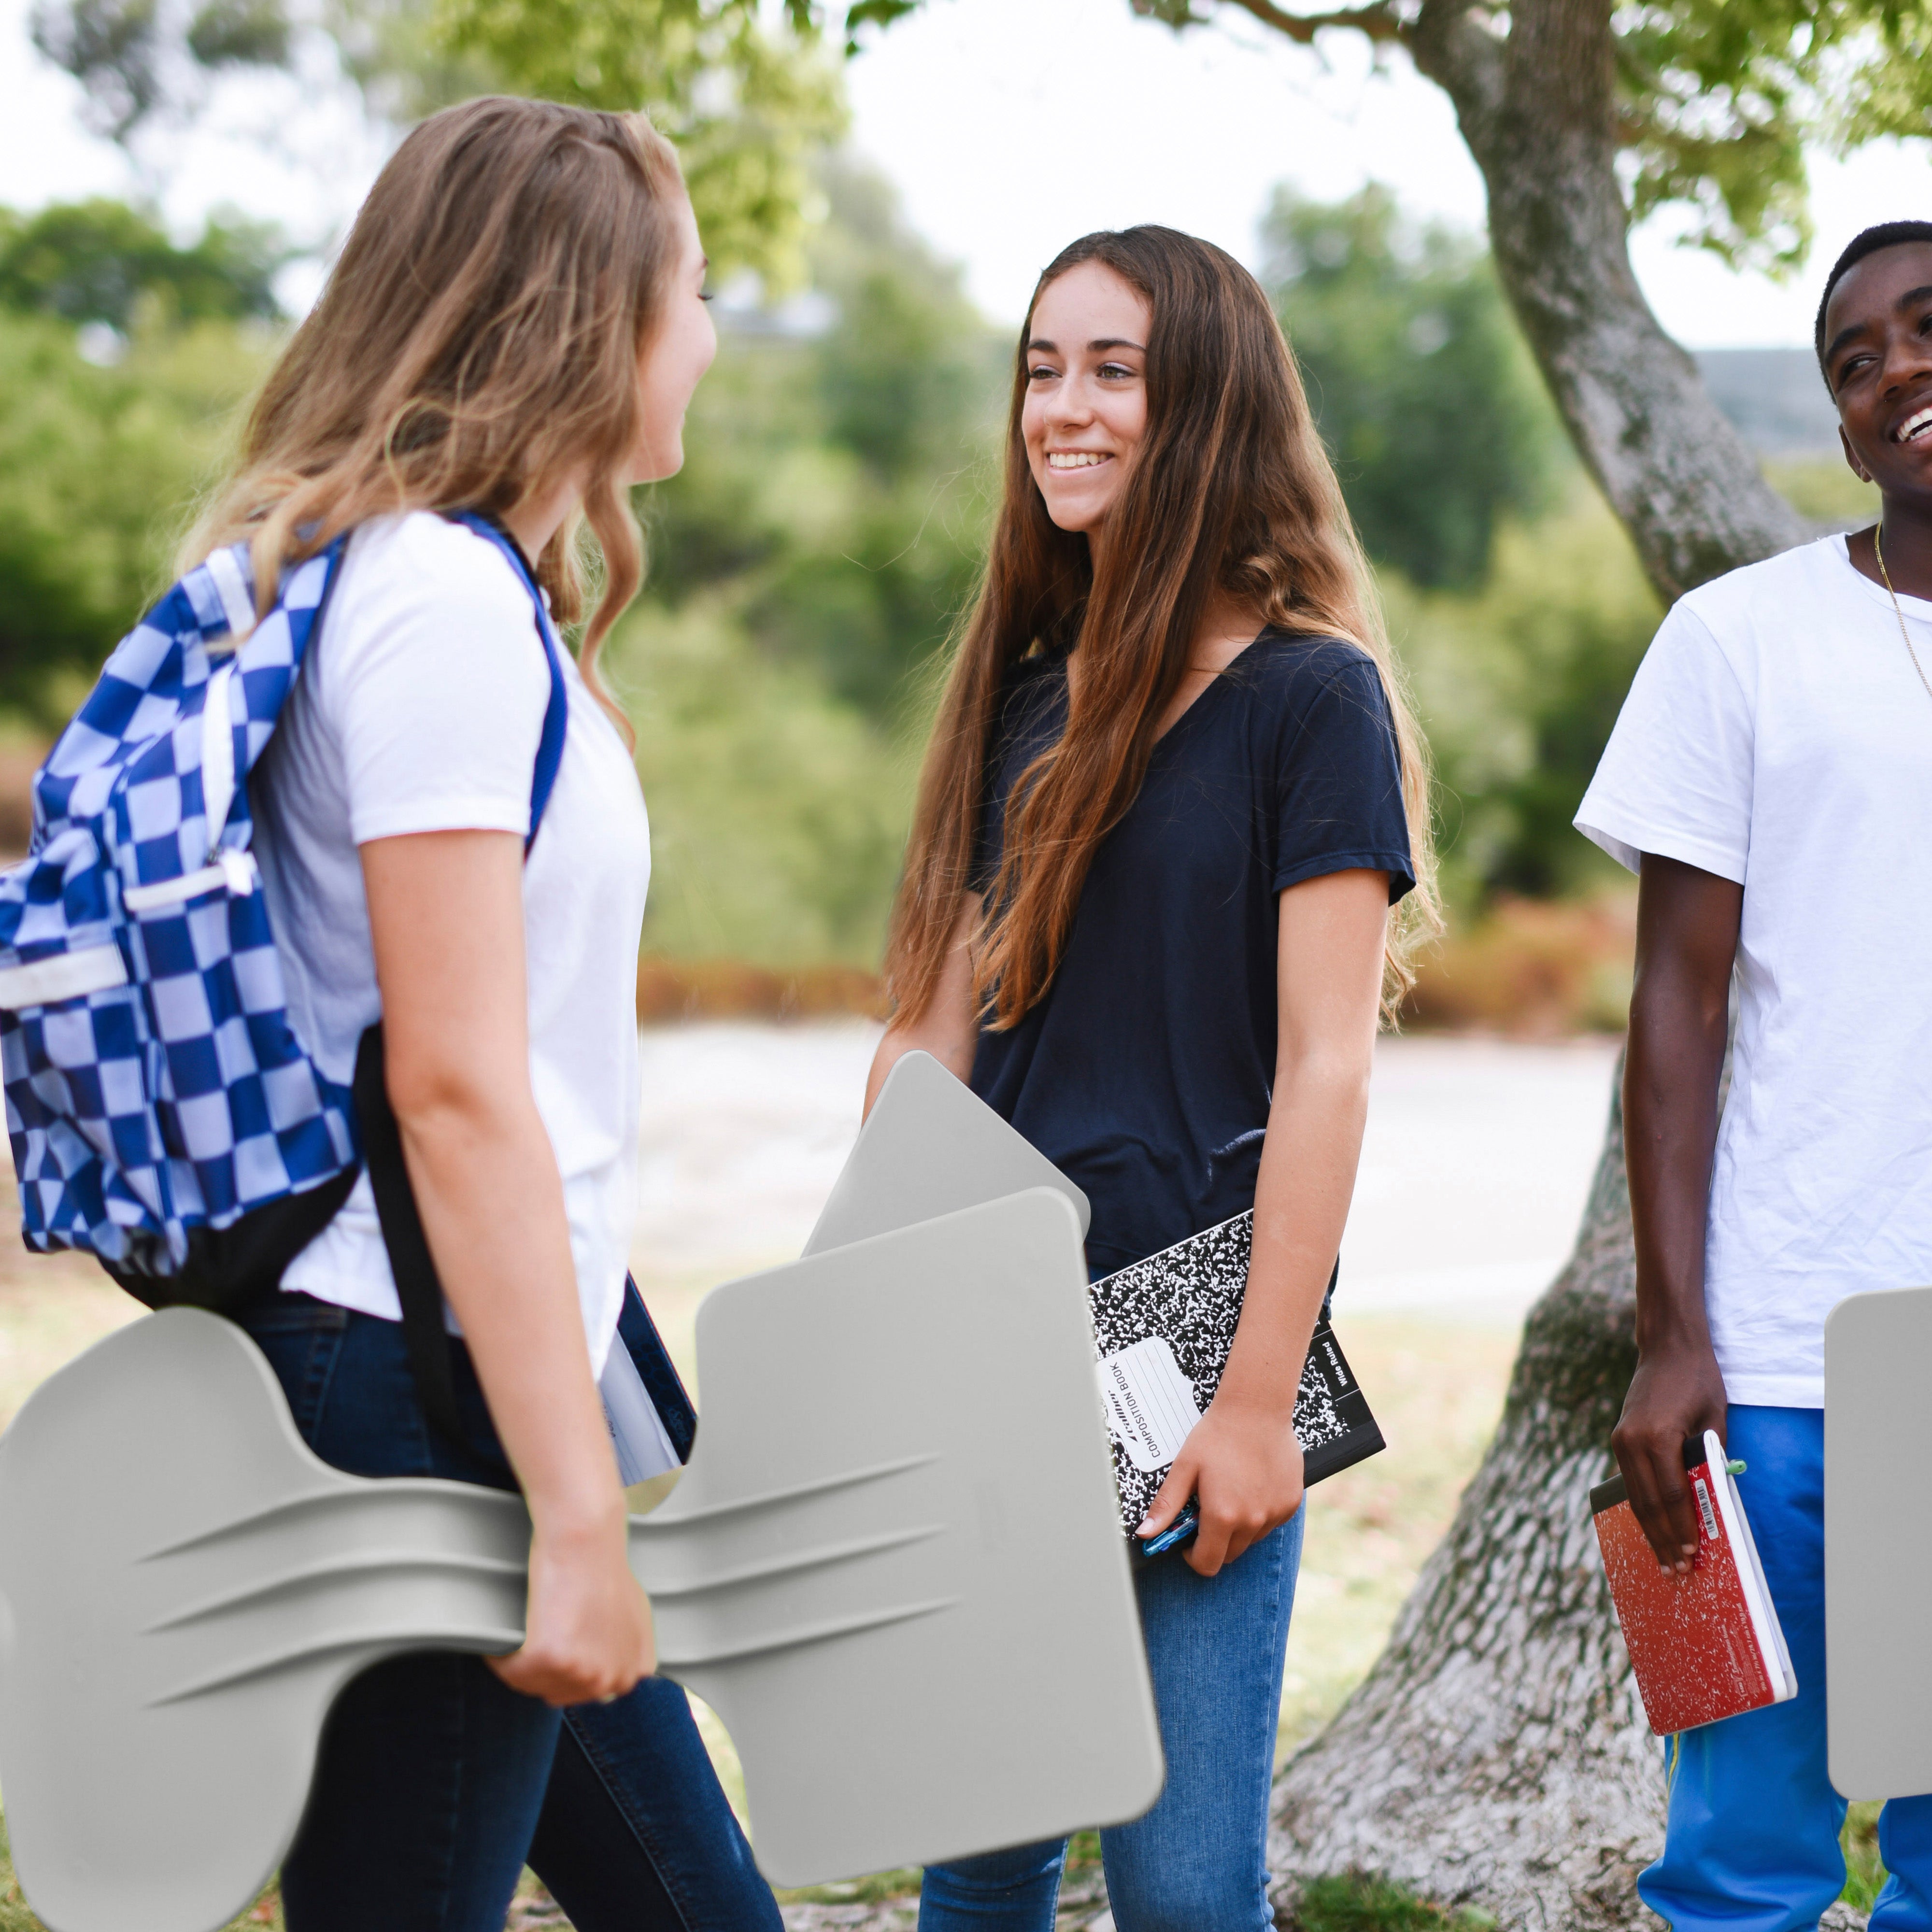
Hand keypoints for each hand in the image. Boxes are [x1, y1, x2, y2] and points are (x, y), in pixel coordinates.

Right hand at [489, 1511, 655, 1705]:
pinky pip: (509, 1670)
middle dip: (544, 1668)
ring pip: (531, 1686)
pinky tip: (516, 1626)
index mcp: (632, 1675)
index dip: (567, 1667)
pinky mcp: (549, 1661)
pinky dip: (502, 1653)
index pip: (588, 1693)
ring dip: (522, 1662)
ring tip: (533, 1625)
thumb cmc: (605, 1571)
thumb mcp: (633, 1620)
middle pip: (557, 1695)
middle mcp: (610, 1681)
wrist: (586, 1543)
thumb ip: (623, 1654)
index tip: (562, 1640)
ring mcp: (581, 1674)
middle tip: (543, 1630)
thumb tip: (606, 1673)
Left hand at [1138, 1392, 1304, 1578]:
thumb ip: (1166, 1505)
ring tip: (1230, 1492)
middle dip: (1214, 1541)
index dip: (1193, 1556)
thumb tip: (1145, 1533)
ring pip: (1251, 1539)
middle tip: (1207, 1510)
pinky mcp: (1291, 1503)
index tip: (1189, 1540)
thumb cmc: (1217, 1435)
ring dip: (1238, 1527)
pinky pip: (1271, 1522)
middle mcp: (1252, 1521)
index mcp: (1222, 1516)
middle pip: (1230, 1555)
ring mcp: (1275, 1513)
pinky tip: (1252, 1486)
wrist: (1257, 1409)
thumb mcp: (1184, 1468)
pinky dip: (1259, 1514)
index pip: (1207, 1563)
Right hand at [1610, 1339, 1727, 1575]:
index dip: (1682, 1527)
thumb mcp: (1714, 1420)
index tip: (1691, 1555)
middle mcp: (1632, 1441)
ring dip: (1650, 1530)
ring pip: (1635, 1496)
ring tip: (1663, 1561)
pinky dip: (1642, 1508)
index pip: (1673, 1494)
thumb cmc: (1699, 1380)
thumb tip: (1711, 1501)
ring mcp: (1621, 1440)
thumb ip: (1709, 1460)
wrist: (1667, 1348)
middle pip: (1649, 1502)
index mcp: (1657, 1436)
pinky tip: (1652, 1528)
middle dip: (1664, 1540)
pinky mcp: (1619, 1439)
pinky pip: (1631, 1482)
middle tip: (1676, 1573)